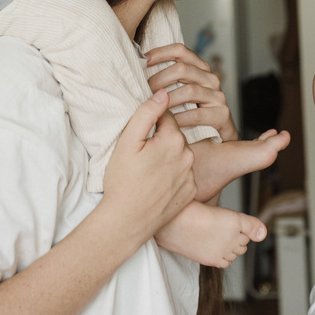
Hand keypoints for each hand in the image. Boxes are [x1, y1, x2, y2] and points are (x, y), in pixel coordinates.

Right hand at [99, 90, 196, 242]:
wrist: (126, 221)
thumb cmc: (123, 182)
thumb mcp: (127, 142)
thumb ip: (146, 113)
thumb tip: (162, 93)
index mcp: (173, 140)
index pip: (166, 117)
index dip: (150, 124)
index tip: (139, 136)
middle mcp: (188, 156)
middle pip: (174, 136)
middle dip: (159, 140)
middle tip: (140, 157)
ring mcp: (191, 176)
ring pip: (179, 155)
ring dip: (166, 158)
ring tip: (147, 172)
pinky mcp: (191, 192)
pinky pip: (183, 174)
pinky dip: (173, 176)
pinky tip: (156, 184)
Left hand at [146, 43, 235, 141]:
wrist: (216, 139)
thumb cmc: (191, 113)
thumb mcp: (179, 93)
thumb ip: (166, 80)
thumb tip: (137, 69)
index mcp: (200, 68)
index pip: (180, 51)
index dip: (160, 53)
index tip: (143, 60)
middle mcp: (210, 79)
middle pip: (182, 69)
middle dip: (159, 79)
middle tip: (143, 90)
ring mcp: (217, 96)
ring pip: (189, 91)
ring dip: (167, 99)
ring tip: (152, 107)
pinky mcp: (222, 114)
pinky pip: (196, 114)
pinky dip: (179, 118)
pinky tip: (167, 122)